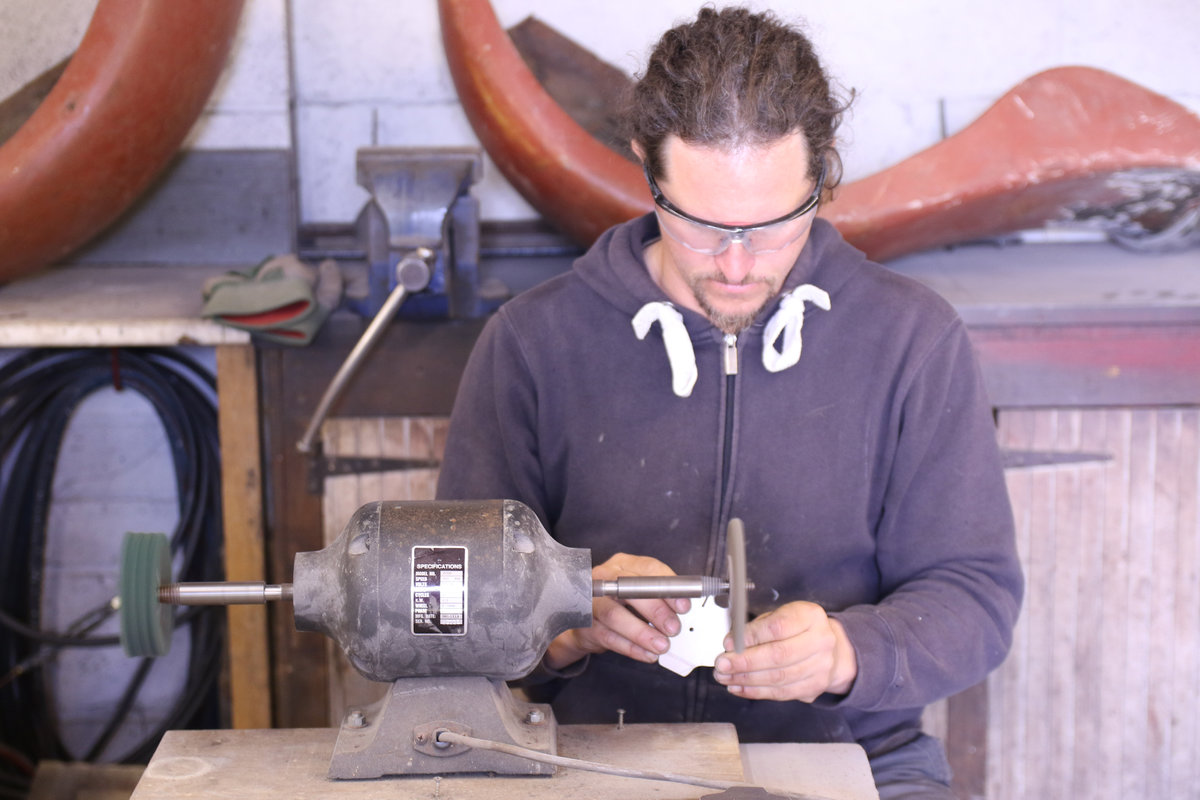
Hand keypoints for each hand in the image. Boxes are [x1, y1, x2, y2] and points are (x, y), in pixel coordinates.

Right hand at [544, 553, 690, 669]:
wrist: (587, 622)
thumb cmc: (619, 603)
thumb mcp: (639, 593)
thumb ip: (659, 597)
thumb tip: (683, 610)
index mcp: (624, 564)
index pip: (648, 570)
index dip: (668, 588)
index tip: (683, 605)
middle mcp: (605, 578)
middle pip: (630, 590)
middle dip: (656, 611)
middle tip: (673, 628)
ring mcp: (592, 601)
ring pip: (615, 616)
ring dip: (642, 633)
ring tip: (661, 645)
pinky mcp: (585, 625)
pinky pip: (609, 637)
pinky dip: (632, 648)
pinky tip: (647, 654)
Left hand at [712, 601, 856, 701]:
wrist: (830, 649)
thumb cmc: (798, 629)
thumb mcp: (780, 616)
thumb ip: (757, 628)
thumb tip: (732, 644)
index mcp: (810, 616)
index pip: (778, 627)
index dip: (751, 636)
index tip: (729, 643)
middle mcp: (821, 641)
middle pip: (779, 655)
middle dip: (745, 661)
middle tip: (722, 664)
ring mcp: (821, 667)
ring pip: (778, 677)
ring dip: (746, 679)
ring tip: (725, 677)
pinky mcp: (814, 687)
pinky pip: (781, 693)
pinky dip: (756, 692)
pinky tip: (738, 687)